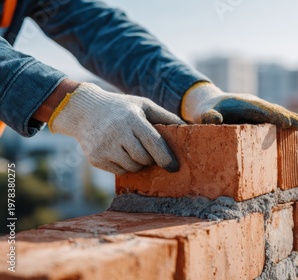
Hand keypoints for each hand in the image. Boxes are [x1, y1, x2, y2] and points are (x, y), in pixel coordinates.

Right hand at [49, 83, 184, 173]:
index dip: (165, 158)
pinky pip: (119, 171)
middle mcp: (117, 133)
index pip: (153, 143)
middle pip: (143, 159)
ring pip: (132, 167)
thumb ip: (165, 116)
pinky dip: (125, 166)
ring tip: (134, 150)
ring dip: (138, 163)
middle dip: (151, 160)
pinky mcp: (95, 158)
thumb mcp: (143, 105)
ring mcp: (104, 147)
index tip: (174, 167)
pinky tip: (120, 153)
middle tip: (151, 154)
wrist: (84, 110)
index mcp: (132, 119)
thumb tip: (188, 127)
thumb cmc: (121, 108)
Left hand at [181, 82, 297, 129]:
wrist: (207, 102)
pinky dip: (286, 120)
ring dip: (290, 118)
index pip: (260, 110)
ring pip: (276, 111)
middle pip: (272, 109)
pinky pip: (274, 116)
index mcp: (241, 104)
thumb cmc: (204, 111)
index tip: (284, 123)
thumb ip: (207, 116)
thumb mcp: (202, 115)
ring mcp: (257, 107)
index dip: (273, 116)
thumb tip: (215, 119)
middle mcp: (252, 103)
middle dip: (286, 117)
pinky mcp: (258, 113)